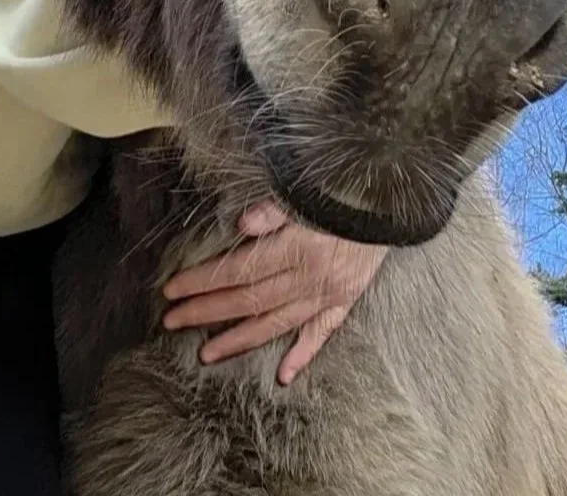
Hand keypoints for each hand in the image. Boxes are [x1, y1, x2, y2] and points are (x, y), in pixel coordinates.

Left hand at [160, 198, 387, 384]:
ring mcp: (327, 295)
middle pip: (248, 301)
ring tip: (206, 354)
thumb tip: (240, 225)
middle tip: (172, 321)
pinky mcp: (345, 302)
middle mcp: (309, 278)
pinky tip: (284, 376)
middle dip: (206, 311)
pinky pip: (320, 334)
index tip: (171, 289)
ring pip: (275, 324)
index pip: (238, 271)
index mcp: (296, 248)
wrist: (395, 202)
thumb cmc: (346, 191)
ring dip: (239, 340)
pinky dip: (302, 355)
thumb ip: (274, 209)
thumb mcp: (310, 192)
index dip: (202, 281)